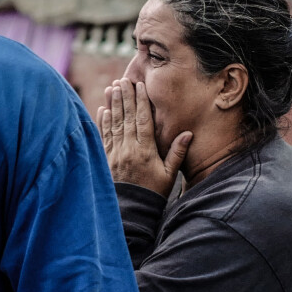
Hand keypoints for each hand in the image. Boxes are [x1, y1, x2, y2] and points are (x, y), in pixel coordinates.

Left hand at [98, 78, 190, 195]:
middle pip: (126, 118)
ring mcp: (115, 153)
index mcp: (145, 151)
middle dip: (124, 97)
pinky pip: (104, 136)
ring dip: (112, 105)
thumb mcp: (170, 174)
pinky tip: (102, 110)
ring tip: (111, 88)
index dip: (141, 101)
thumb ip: (177, 152)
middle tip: (122, 80)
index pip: (143, 120)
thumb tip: (188, 133)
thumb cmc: (154, 192)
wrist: (131, 211)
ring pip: (114, 124)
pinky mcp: (105, 159)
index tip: (139, 86)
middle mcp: (128, 149)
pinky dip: (103, 122)